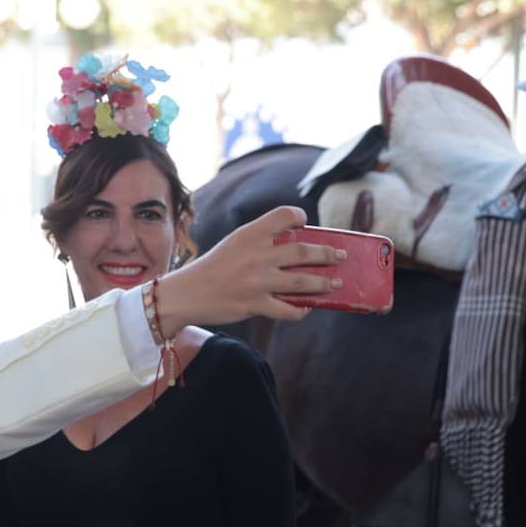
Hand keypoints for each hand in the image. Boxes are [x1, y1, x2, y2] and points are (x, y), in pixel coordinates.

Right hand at [153, 207, 342, 333]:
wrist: (186, 294)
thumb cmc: (211, 268)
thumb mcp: (232, 245)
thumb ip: (258, 243)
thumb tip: (294, 249)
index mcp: (248, 235)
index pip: (283, 215)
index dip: (299, 217)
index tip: (306, 224)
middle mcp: (255, 255)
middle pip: (303, 251)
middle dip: (327, 254)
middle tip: (339, 255)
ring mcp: (256, 281)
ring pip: (302, 282)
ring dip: (324, 282)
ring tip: (336, 282)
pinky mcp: (255, 304)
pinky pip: (288, 310)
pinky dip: (301, 310)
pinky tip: (306, 308)